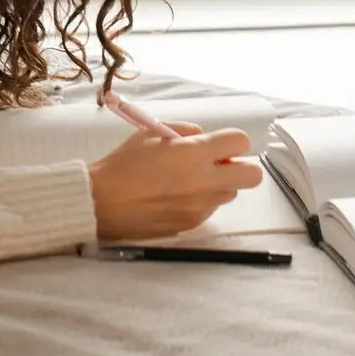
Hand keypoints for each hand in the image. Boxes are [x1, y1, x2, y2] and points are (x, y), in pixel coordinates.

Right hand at [88, 127, 262, 241]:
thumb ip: (186, 131)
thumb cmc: (123, 164)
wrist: (101, 203)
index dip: (232, 140)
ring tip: (189, 180)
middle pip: (252, 175)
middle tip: (216, 163)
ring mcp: (200, 206)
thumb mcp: (152, 133)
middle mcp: (203, 182)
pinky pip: (210, 208)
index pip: (241, 142)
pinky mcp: (192, 224)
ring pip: (231, 193)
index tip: (218, 144)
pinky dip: (201, 200)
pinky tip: (176, 196)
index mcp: (193, 154)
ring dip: (219, 184)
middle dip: (240, 166)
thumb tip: (206, 139)